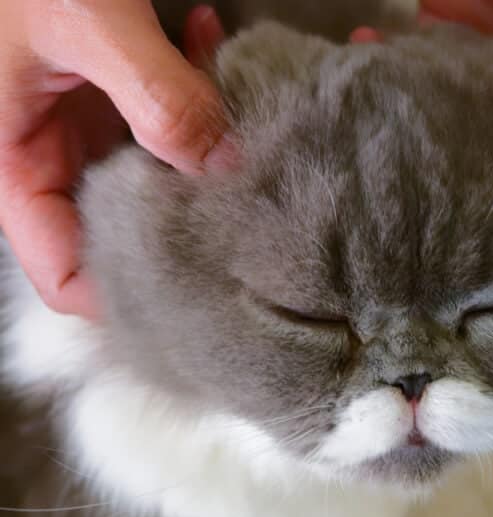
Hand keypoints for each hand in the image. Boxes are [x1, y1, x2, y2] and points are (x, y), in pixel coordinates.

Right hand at [0, 1, 230, 318]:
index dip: (126, 292)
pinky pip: (169, 109)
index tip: (201, 284)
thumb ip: (155, 94)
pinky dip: (197, 81)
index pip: (66, 273)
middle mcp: (55, 154)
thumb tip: (226, 164)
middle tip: (248, 198)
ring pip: (160, 168)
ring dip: (204, 141)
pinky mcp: (117, 85)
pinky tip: (211, 36)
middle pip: (129, 226)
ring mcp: (89, 120)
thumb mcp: (81, 18)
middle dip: (190, 214)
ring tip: (234, 97)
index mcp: (16, 164)